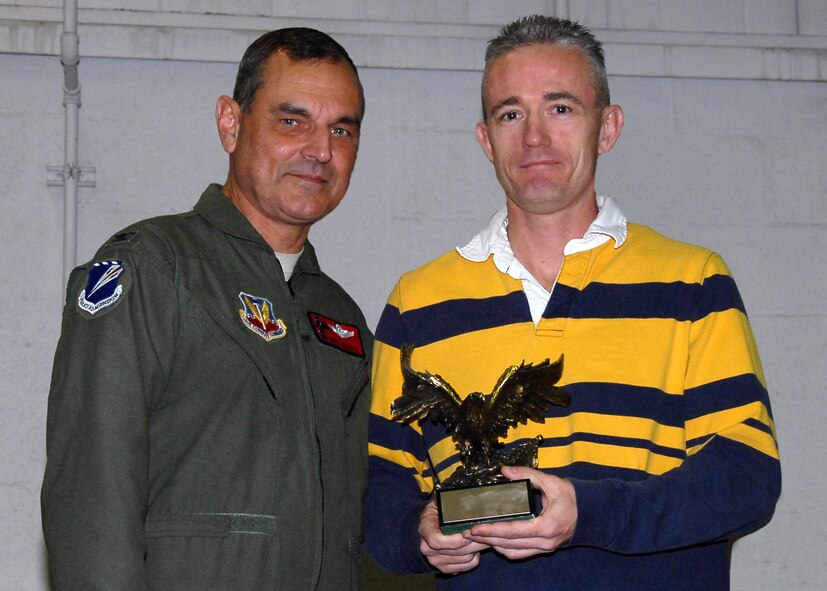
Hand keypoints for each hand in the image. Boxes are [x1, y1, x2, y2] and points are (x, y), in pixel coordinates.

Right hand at [418, 499, 488, 573]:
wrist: (430, 527)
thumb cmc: (438, 512)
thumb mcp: (439, 502)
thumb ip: (447, 500)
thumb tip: (463, 494)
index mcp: (425, 529)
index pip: (435, 540)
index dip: (452, 540)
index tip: (466, 534)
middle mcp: (427, 548)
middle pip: (454, 552)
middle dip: (473, 543)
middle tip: (487, 534)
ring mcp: (435, 560)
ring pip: (463, 559)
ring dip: (476, 549)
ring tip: (483, 538)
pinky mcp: (445, 568)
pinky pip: (466, 566)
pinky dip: (474, 558)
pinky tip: (475, 548)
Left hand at [462, 466, 576, 560]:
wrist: (589, 513)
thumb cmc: (570, 497)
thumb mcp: (551, 481)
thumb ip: (527, 475)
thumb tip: (505, 471)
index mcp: (547, 526)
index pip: (514, 531)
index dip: (493, 530)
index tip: (476, 528)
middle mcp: (545, 541)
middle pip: (510, 544)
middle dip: (487, 539)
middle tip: (468, 532)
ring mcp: (544, 548)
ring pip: (513, 552)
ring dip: (494, 545)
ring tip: (477, 536)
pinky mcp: (542, 549)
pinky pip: (520, 553)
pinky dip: (505, 548)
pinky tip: (493, 540)